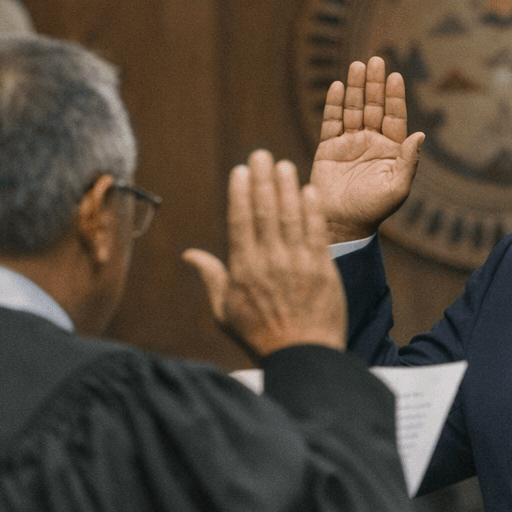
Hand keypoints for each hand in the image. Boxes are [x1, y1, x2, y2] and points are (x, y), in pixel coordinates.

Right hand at [182, 150, 346, 359]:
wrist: (303, 357)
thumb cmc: (260, 337)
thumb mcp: (225, 311)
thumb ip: (211, 278)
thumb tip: (189, 254)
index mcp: (244, 270)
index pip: (240, 221)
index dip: (241, 193)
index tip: (240, 171)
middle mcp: (270, 262)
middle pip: (265, 211)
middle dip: (263, 180)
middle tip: (261, 155)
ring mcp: (298, 264)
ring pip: (291, 216)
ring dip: (287, 187)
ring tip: (284, 165)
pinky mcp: (323, 269)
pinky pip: (316, 232)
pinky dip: (313, 210)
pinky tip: (310, 191)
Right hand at [309, 56, 425, 242]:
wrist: (342, 224)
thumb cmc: (373, 210)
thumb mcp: (397, 188)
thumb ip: (409, 161)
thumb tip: (421, 135)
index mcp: (391, 150)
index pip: (394, 117)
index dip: (394, 97)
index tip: (395, 76)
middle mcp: (371, 142)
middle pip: (373, 106)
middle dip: (374, 84)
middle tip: (375, 60)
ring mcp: (349, 143)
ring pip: (353, 109)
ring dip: (355, 88)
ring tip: (357, 65)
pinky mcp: (329, 148)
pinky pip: (332, 121)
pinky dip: (334, 104)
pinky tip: (338, 86)